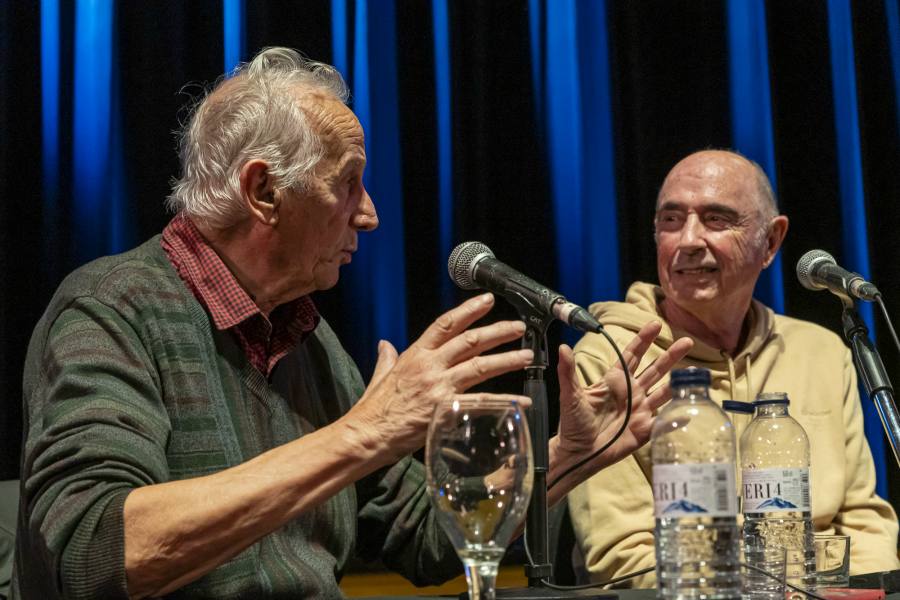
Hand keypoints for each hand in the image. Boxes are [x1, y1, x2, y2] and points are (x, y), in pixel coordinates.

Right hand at [345, 293, 532, 461]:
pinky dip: (505, 400)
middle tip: (518, 326)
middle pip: (470, 341)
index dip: (468, 310)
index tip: (487, 300)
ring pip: (480, 366)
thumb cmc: (373, 410)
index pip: (446, 324)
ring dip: (507, 359)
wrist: (368, 435)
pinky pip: (482, 401)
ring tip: (527, 355)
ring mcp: (439, 386)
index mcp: (415, 354)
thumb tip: (385, 345)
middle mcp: (430, 365)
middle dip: (497, 331)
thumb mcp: (380, 377)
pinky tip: (522, 400)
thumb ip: (387, 359)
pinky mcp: (446, 408)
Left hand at [551, 321, 692, 483]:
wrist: (579, 453)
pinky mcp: (645, 428)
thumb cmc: (573, 423)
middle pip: (655, 369)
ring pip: (665, 391)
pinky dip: (678, 415)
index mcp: (615, 381)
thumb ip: (568, 371)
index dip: (644, 339)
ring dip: (680, 381)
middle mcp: (631, 392)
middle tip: (687, 342)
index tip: (655, 324)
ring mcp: (640, 410)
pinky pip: (665, 420)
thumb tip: (562, 347)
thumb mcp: (570, 395)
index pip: (632, 355)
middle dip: (671, 355)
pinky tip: (691, 408)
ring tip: (697, 370)